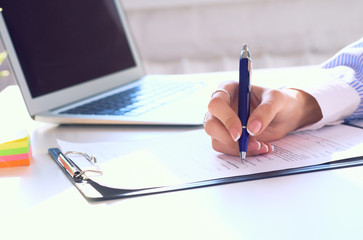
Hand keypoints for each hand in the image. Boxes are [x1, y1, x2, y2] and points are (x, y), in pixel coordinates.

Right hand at [204, 81, 322, 156]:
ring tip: (261, 145)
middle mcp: (222, 107)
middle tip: (250, 144)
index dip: (226, 118)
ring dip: (238, 148)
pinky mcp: (227, 137)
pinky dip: (243, 152)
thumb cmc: (279, 102)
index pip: (216, 104)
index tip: (240, 132)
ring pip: (217, 140)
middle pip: (211, 124)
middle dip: (228, 139)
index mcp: (228, 90)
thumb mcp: (277, 100)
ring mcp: (222, 123)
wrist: (285, 116)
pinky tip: (260, 147)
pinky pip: (226, 149)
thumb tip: (252, 129)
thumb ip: (265, 111)